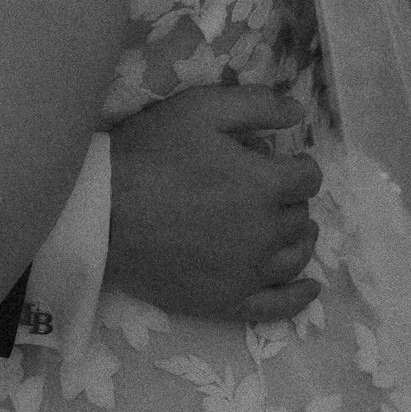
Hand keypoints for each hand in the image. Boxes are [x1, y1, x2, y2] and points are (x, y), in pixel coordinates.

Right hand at [106, 82, 321, 325]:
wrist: (101, 212)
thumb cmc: (150, 154)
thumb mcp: (201, 109)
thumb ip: (257, 105)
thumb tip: (300, 112)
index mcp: (264, 185)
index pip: (307, 178)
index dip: (299, 166)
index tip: (283, 162)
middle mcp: (265, 232)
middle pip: (301, 217)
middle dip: (292, 200)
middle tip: (270, 191)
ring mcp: (247, 272)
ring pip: (295, 256)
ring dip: (300, 238)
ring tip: (290, 229)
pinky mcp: (225, 301)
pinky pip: (276, 306)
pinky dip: (299, 296)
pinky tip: (308, 286)